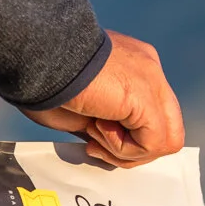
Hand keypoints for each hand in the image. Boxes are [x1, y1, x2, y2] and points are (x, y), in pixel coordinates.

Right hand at [21, 31, 185, 166]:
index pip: (153, 117)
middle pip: (167, 130)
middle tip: (97, 146)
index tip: (93, 139)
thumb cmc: (45, 79)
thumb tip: (111, 149)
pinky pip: (153, 142)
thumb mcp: (83, 107)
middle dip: (134, 151)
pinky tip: (98, 128)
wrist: (36, 54)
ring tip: (96, 133)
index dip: (127, 140)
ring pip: (166, 140)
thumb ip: (105, 125)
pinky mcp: (146, 97)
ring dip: (128, 151)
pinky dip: (124, 149)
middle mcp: (149, 70)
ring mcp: (152, 81)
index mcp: (133, 68)